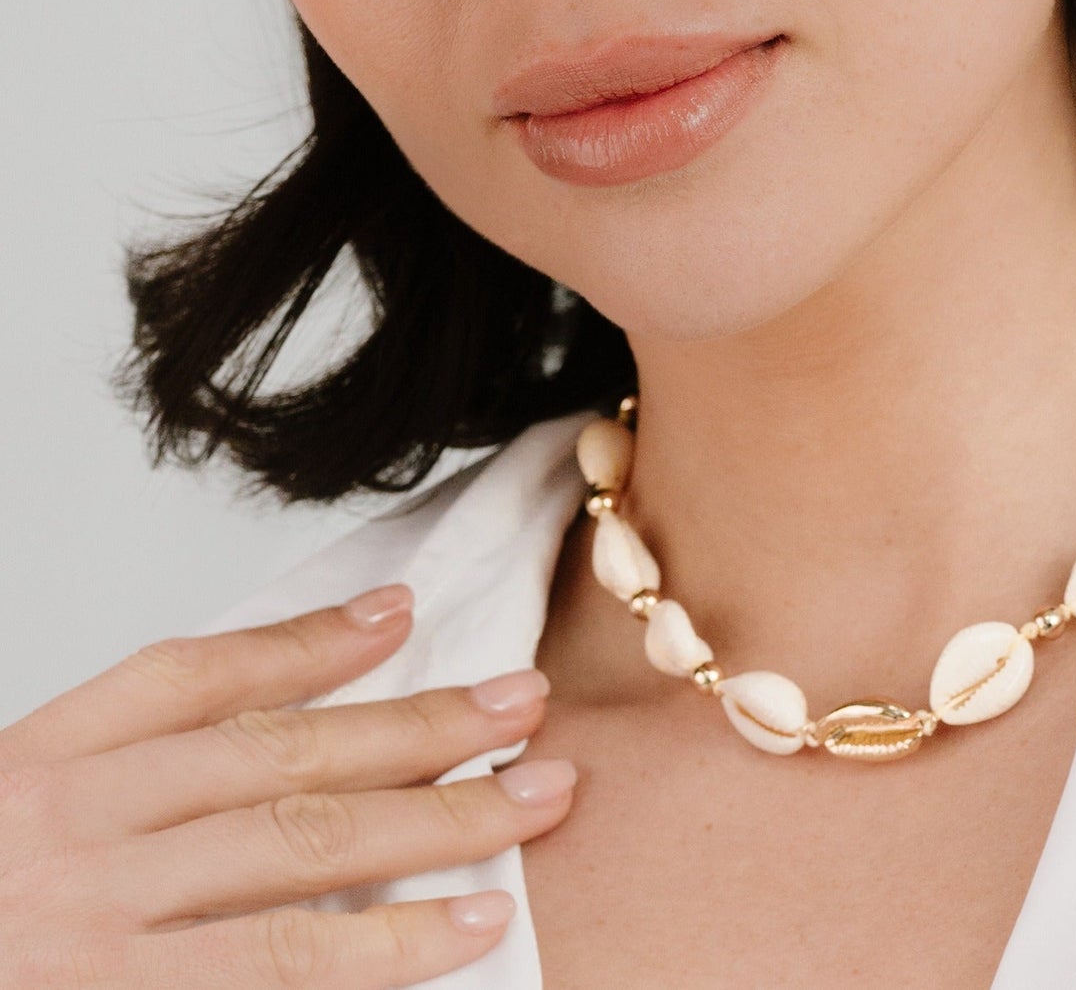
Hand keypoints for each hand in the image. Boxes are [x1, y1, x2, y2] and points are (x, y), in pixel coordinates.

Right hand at [0, 583, 575, 985]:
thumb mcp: (10, 815)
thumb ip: (115, 774)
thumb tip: (274, 724)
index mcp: (41, 770)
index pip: (191, 678)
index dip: (305, 643)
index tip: (398, 612)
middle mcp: (77, 835)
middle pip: (277, 759)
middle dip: (416, 726)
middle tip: (522, 704)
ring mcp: (103, 932)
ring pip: (301, 851)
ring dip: (436, 821)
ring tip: (534, 798)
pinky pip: (283, 971)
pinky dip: (389, 946)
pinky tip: (470, 925)